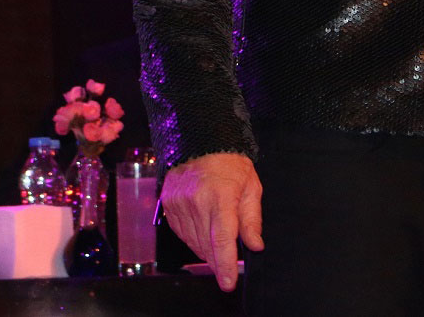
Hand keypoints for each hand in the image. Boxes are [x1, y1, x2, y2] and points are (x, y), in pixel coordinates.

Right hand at [159, 152, 263, 291]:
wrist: (202, 141)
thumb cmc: (231, 164)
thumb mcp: (251, 187)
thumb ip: (252, 219)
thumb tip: (255, 245)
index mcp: (220, 197)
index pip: (222, 240)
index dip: (225, 265)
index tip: (228, 282)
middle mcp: (196, 201)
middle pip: (206, 245)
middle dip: (218, 260)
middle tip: (228, 266)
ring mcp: (179, 203)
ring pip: (193, 242)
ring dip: (206, 249)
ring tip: (217, 243)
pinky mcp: (168, 204)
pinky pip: (181, 232)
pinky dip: (193, 238)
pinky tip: (202, 231)